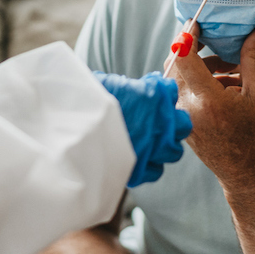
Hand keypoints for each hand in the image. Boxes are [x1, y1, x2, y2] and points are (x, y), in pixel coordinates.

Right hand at [93, 72, 192, 186]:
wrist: (71, 128)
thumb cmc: (85, 99)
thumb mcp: (108, 83)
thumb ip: (129, 87)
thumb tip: (134, 90)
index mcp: (153, 95)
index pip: (170, 90)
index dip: (160, 92)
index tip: (150, 94)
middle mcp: (159, 122)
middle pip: (183, 123)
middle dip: (172, 122)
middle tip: (156, 121)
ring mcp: (152, 148)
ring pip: (174, 151)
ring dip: (164, 146)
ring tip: (150, 143)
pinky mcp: (140, 169)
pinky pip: (156, 171)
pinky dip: (149, 165)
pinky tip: (137, 159)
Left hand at [165, 26, 254, 191]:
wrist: (248, 174)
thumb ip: (254, 59)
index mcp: (207, 100)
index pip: (182, 56)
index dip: (187, 34)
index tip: (198, 22)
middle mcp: (187, 107)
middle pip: (175, 63)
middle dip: (194, 48)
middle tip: (217, 42)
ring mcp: (180, 115)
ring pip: (178, 76)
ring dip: (199, 66)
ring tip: (229, 69)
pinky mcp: (180, 120)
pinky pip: (180, 90)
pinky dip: (197, 81)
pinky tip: (223, 86)